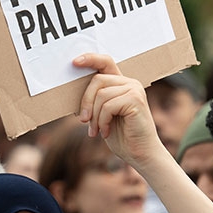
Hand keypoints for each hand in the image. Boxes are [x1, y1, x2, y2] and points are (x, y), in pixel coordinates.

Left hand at [73, 53, 167, 173]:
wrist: (140, 154)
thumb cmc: (121, 136)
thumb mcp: (102, 115)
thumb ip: (94, 101)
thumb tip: (72, 91)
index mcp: (121, 84)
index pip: (105, 62)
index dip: (90, 59)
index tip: (74, 62)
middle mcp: (130, 83)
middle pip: (97, 80)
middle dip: (86, 101)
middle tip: (83, 120)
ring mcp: (134, 90)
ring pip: (101, 95)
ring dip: (95, 116)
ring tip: (96, 131)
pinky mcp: (136, 100)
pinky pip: (108, 106)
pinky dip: (102, 121)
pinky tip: (105, 132)